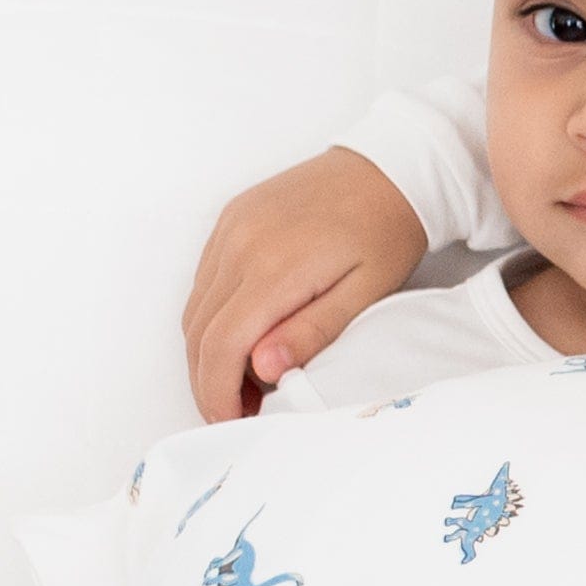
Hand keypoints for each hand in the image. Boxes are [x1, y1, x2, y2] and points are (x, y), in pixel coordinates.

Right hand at [182, 146, 427, 421]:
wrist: (390, 164)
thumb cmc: (388, 230)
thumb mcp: (367, 291)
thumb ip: (314, 330)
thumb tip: (263, 368)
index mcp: (274, 266)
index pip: (221, 346)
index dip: (218, 394)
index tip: (232, 421)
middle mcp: (240, 244)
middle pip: (199, 333)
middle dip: (210, 381)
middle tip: (241, 409)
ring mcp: (231, 227)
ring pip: (195, 308)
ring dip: (209, 352)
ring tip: (247, 378)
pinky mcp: (232, 217)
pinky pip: (204, 279)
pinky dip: (213, 316)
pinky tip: (244, 333)